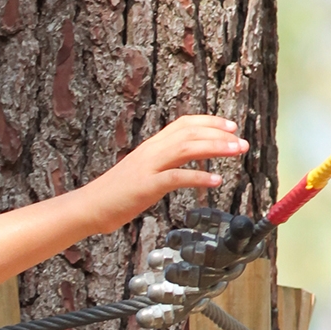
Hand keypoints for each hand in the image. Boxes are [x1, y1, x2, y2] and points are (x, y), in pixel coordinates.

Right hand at [81, 115, 248, 233]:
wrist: (88, 208)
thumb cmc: (115, 195)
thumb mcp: (141, 172)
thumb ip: (161, 164)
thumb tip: (181, 163)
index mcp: (150, 147)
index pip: (183, 124)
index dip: (209, 122)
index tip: (231, 127)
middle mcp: (150, 152)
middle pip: (189, 133)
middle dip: (220, 135)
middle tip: (242, 142)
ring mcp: (147, 168)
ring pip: (186, 148)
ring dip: (216, 148)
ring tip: (238, 152)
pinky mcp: (145, 187)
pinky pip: (176, 177)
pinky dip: (199, 177)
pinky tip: (216, 181)